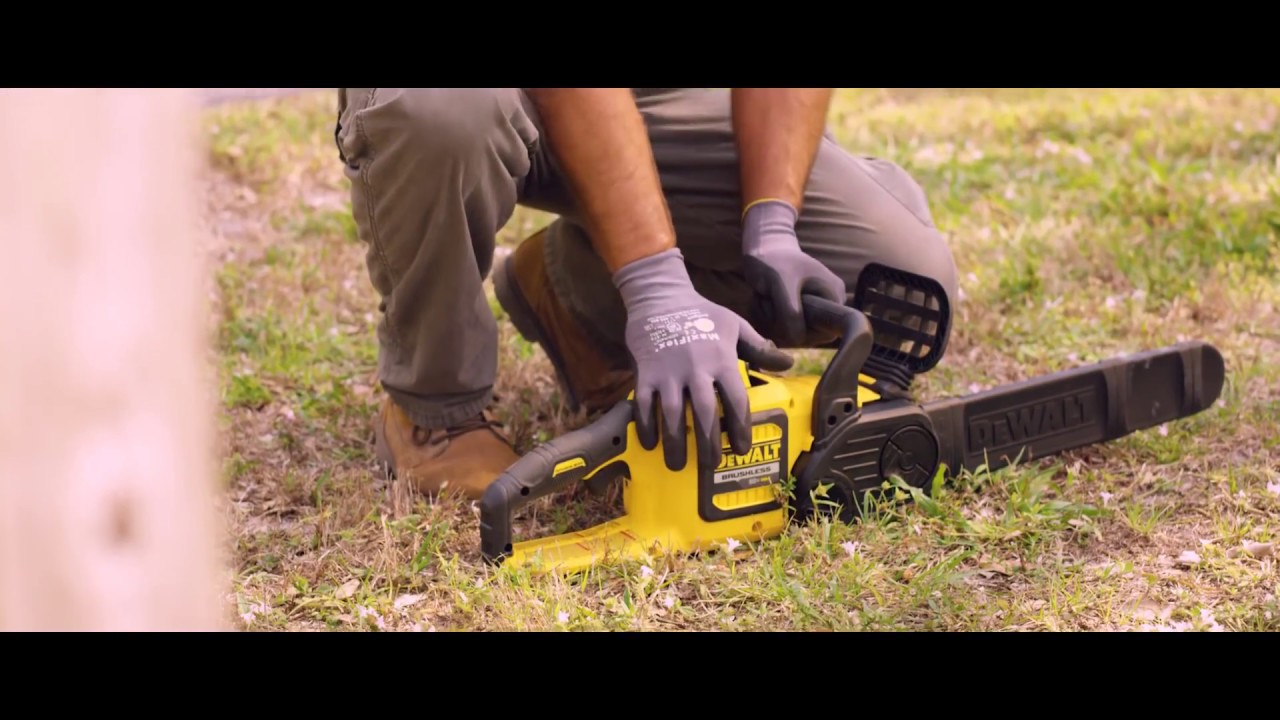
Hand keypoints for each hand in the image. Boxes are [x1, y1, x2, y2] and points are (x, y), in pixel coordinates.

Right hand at [613, 248, 793, 472]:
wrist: (660, 296)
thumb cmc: (702, 312)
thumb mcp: (735, 325)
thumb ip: (760, 348)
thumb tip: (788, 363)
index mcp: (722, 360)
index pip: (736, 400)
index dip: (740, 428)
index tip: (741, 448)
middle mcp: (696, 369)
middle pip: (705, 414)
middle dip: (709, 443)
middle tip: (711, 464)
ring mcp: (669, 372)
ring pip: (673, 414)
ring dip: (675, 442)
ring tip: (677, 464)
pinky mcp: (645, 373)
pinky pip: (644, 404)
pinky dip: (646, 426)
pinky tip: (650, 443)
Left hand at [741, 199, 845, 346]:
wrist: (763, 247)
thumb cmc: (775, 260)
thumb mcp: (781, 284)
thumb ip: (790, 311)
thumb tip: (797, 339)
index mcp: (833, 296)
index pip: (827, 333)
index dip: (804, 333)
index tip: (782, 316)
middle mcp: (827, 306)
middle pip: (806, 337)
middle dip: (781, 324)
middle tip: (766, 301)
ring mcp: (811, 310)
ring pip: (789, 335)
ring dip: (769, 321)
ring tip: (763, 298)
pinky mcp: (795, 313)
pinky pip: (780, 329)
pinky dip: (766, 320)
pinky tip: (761, 302)